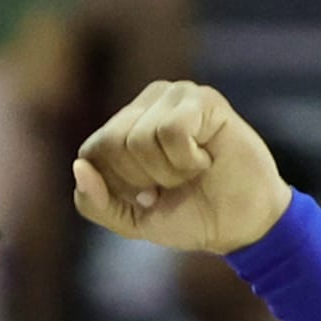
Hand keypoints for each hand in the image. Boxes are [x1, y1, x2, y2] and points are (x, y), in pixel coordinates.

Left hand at [72, 80, 292, 253]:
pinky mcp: (204, 99)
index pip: (91, 152)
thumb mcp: (130, 220)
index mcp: (122, 127)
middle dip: (141, 179)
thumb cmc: (187, 216)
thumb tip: (79, 168)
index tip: (148, 194)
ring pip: (141, 138)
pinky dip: (187, 159)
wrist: (240, 224)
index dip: (117, 185)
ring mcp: (175, 95)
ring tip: (191, 171)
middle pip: (112, 143)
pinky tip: (205, 159)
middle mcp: (146, 103)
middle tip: (172, 183)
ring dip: (168, 172)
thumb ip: (96, 203)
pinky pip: (172, 131)